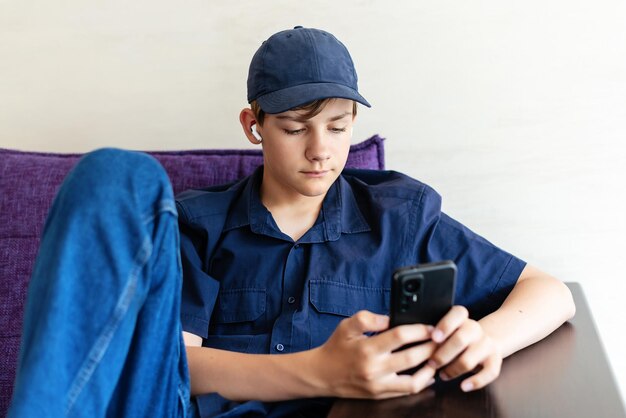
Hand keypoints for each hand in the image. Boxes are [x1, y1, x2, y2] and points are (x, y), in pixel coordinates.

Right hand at [310, 310, 437, 398]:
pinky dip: (421, 383)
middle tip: (443, 341)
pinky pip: (406, 391)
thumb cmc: (336, 347)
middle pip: (412, 358)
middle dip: (431, 348)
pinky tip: (428, 373)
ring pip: (414, 381)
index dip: (419, 330)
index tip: (431, 327)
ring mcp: (378, 385)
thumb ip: (368, 319)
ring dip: (430, 369)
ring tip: (438, 358)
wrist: (322, 375)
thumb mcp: (346, 326)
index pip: (400, 336)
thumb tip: (390, 318)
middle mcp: (374, 368)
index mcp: (367, 348)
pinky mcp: (380, 395)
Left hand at [427, 306, 502, 391]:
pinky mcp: (495, 360)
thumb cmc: (455, 337)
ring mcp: (487, 344)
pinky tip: (463, 386)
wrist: (485, 340)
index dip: (445, 325)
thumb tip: (416, 344)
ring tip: (442, 375)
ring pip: (468, 360)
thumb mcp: (447, 329)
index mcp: (462, 318)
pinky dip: (475, 381)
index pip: (457, 314)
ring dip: (452, 370)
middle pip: (460, 340)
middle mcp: (476, 329)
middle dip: (442, 354)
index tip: (434, 337)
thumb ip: (435, 334)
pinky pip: (489, 373)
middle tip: (431, 363)